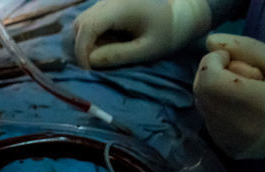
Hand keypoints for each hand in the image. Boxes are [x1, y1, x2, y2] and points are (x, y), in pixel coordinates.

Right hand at [73, 0, 212, 69]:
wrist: (184, 11)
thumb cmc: (169, 31)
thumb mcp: (147, 49)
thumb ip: (118, 55)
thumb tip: (90, 61)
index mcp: (120, 7)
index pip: (87, 27)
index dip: (81, 51)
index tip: (88, 71)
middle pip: (80, 24)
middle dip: (83, 47)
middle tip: (100, 64)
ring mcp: (108, 0)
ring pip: (83, 21)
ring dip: (87, 42)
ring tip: (108, 53)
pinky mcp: (110, 3)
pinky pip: (92, 19)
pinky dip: (94, 35)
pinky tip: (111, 43)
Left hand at [194, 34, 264, 159]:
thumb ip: (245, 48)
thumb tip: (209, 43)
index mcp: (256, 103)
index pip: (209, 79)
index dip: (213, 62)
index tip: (229, 58)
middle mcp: (238, 128)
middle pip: (201, 92)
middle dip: (212, 74)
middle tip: (238, 73)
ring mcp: (231, 142)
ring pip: (203, 106)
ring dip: (215, 92)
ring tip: (243, 92)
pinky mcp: (228, 150)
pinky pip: (209, 121)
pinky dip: (218, 109)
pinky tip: (240, 108)